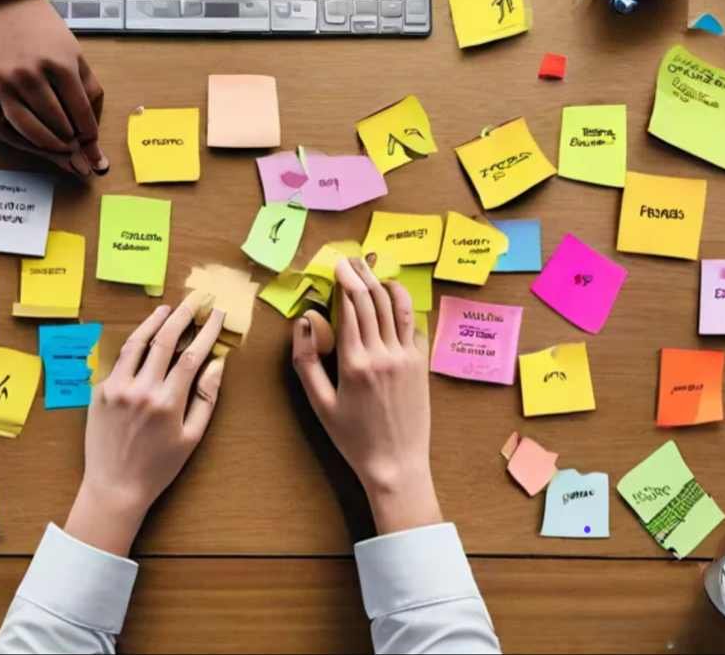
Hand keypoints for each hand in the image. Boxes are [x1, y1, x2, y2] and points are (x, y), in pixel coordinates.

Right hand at [0, 0, 106, 177]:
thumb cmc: (42, 30)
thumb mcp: (74, 52)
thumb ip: (89, 90)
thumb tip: (93, 134)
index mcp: (59, 64)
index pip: (81, 114)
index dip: (90, 135)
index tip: (91, 143)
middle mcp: (29, 75)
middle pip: (58, 126)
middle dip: (72, 144)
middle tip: (77, 153)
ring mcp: (3, 84)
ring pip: (30, 132)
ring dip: (49, 148)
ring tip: (60, 150)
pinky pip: (0, 128)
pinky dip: (19, 142)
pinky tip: (33, 144)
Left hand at [64, 303, 226, 555]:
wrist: (115, 487)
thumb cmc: (159, 467)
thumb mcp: (192, 437)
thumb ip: (206, 398)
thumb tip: (216, 363)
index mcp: (168, 402)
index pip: (191, 355)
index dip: (207, 331)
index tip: (217, 314)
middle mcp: (141, 389)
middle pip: (164, 340)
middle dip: (182, 316)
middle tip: (195, 300)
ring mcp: (116, 388)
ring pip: (137, 343)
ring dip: (154, 322)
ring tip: (167, 309)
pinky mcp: (99, 392)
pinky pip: (119, 361)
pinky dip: (133, 345)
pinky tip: (143, 336)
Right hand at [291, 256, 441, 535]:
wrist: (396, 464)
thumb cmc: (352, 438)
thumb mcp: (319, 404)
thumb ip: (306, 361)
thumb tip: (304, 321)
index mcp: (354, 362)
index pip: (350, 307)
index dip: (343, 281)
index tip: (336, 264)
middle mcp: (383, 354)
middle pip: (372, 300)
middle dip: (360, 275)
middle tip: (350, 259)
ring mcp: (406, 357)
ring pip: (397, 307)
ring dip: (384, 283)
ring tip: (372, 270)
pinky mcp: (421, 364)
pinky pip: (413, 325)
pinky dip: (403, 306)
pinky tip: (394, 298)